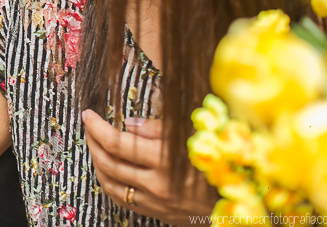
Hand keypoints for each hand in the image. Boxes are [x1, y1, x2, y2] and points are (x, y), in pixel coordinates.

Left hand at [83, 110, 216, 225]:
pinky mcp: (156, 212)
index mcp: (166, 160)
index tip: (88, 114)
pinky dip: (108, 182)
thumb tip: (128, 124)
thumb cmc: (218, 160)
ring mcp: (155, 202)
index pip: (117, 142)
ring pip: (110, 182)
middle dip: (92, 141)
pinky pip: (121, 199)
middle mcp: (157, 184)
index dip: (97, 127)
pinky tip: (106, 170)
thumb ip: (158, 129)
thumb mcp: (192, 135)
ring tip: (94, 146)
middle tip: (88, 127)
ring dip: (96, 162)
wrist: (238, 199)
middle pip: (108, 162)